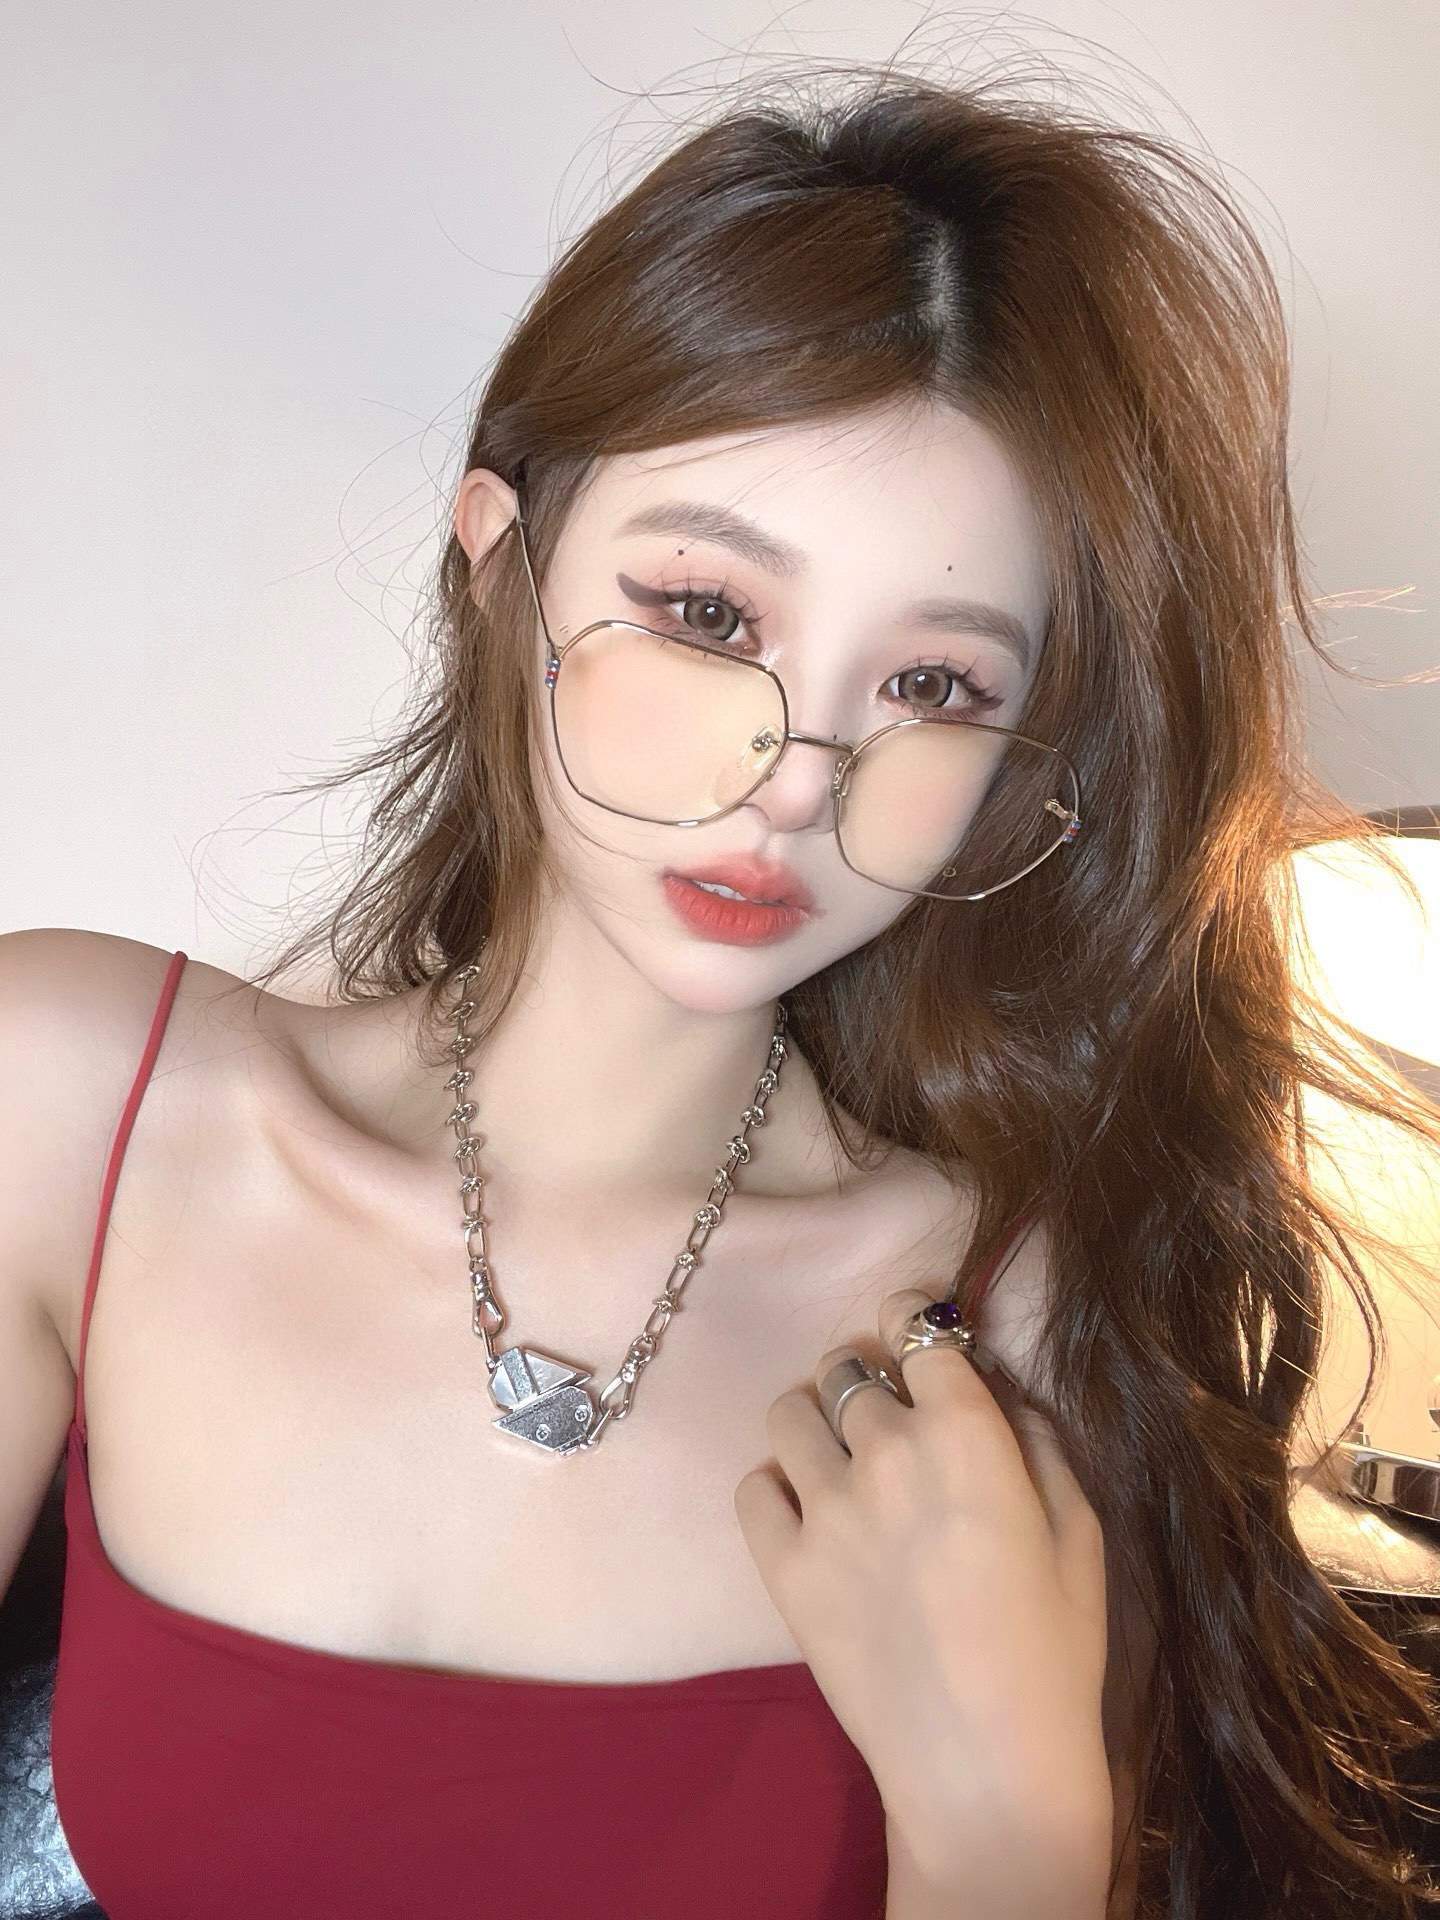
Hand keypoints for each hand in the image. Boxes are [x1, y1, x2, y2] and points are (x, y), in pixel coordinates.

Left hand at [733, 1285, 1113, 1913]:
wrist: (986, 1768)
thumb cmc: (1054, 1654)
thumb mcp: (1079, 1534)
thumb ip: (1041, 1445)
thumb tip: (1003, 1393)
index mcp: (966, 1434)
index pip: (915, 1327)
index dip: (914, 1322)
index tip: (916, 1338)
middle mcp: (886, 1452)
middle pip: (848, 1366)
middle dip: (869, 1381)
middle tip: (886, 1420)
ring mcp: (825, 1507)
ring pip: (789, 1411)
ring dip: (816, 1422)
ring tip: (839, 1460)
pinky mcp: (782, 1565)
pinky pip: (753, 1486)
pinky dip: (777, 1488)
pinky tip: (809, 1514)